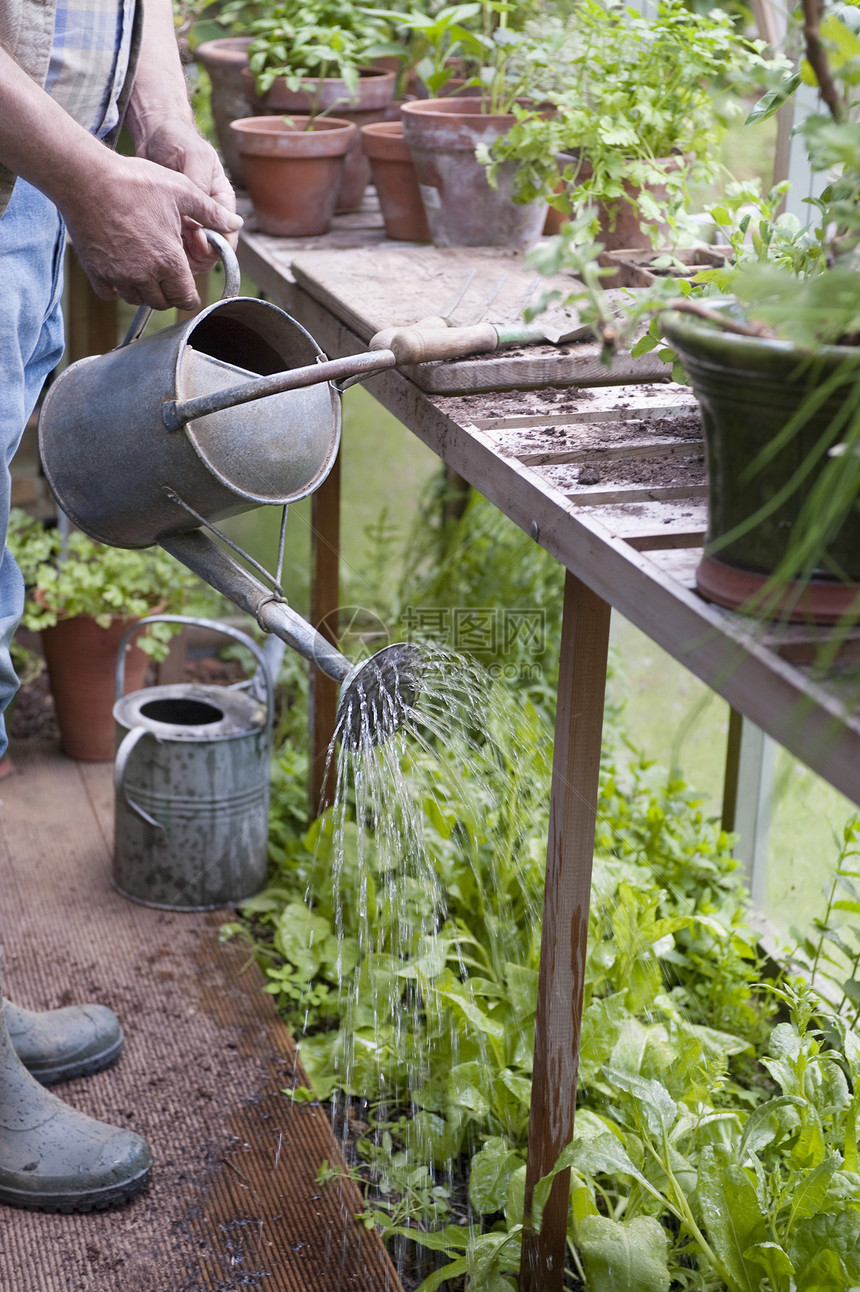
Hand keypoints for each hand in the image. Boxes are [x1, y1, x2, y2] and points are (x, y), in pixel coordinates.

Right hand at [59, 144, 241, 310]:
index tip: (188, 286)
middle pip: (163, 303)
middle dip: (169, 293)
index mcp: (169, 261)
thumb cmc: (134, 181)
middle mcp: (144, 275)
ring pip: (138, 300)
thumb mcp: (182, 191)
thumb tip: (236, 222)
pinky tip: (122, 269)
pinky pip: (111, 294)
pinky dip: (118, 288)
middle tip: (168, 273)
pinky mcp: (95, 272)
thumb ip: (211, 213)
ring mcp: (118, 276)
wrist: (85, 177)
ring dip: (145, 291)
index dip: (190, 295)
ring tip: (147, 268)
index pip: (186, 299)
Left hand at [136, 119, 238, 274]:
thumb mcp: (194, 158)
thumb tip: (207, 221)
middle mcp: (209, 216)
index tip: (195, 239)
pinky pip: (173, 248)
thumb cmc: (177, 139)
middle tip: (175, 247)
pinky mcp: (171, 224)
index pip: (228, 237)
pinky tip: (152, 242)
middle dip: (196, 256)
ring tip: (162, 244)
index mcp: (222, 201)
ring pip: (192, 255)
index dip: (215, 246)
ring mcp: (190, 222)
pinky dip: (165, 250)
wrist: (153, 134)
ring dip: (179, 257)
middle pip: (211, 253)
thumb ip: (202, 189)